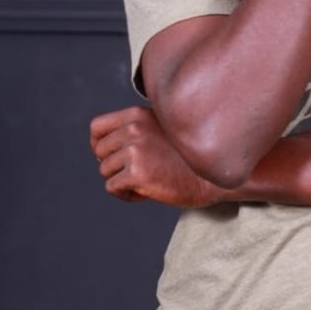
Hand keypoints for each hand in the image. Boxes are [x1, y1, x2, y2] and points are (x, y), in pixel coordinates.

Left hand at [89, 106, 238, 207]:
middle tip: (138, 172)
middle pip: (99, 152)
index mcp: (138, 114)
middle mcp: (134, 128)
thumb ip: (136, 129)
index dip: (99, 144)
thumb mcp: (162, 128)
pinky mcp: (137, 173)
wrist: (213, 175)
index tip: (111, 156)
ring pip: (105, 171)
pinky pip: (112, 188)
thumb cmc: (188, 157)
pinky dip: (126, 195)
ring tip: (147, 181)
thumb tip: (100, 147)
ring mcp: (135, 150)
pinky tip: (146, 192)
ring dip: (122, 181)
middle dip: (114, 165)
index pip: (97, 127)